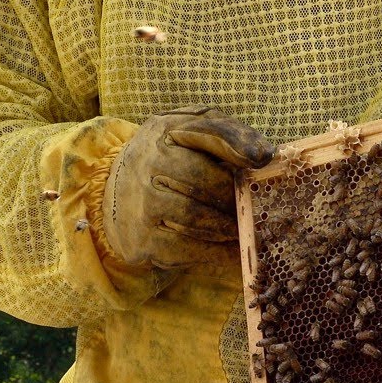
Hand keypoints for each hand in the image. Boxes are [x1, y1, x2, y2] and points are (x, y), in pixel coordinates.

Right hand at [103, 106, 272, 269]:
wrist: (117, 191)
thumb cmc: (168, 156)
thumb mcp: (189, 130)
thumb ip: (224, 131)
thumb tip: (264, 153)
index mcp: (163, 131)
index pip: (205, 131)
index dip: (237, 145)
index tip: (262, 158)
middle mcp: (147, 164)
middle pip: (204, 180)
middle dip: (234, 195)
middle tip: (253, 205)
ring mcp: (142, 204)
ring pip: (196, 215)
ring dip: (229, 224)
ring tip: (245, 227)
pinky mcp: (144, 239)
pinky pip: (189, 247)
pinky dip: (219, 251)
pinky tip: (234, 249)